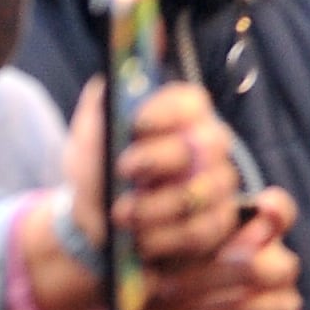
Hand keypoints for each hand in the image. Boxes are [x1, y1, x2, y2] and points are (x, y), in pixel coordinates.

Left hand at [34, 77, 246, 309]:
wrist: (95, 220)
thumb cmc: (96, 168)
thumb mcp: (89, 134)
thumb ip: (101, 102)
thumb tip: (118, 68)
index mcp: (179, 114)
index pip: (191, 101)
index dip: (167, 111)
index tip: (135, 124)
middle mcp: (208, 146)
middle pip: (205, 146)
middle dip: (159, 159)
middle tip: (123, 171)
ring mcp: (219, 186)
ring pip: (204, 193)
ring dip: (157, 206)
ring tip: (121, 214)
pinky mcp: (220, 225)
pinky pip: (205, 231)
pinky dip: (168, 238)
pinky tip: (141, 241)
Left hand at [139, 185, 302, 309]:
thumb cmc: (166, 271)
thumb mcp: (162, 247)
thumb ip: (164, 233)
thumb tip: (131, 221)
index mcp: (258, 229)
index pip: (281, 211)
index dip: (275, 209)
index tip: (262, 208)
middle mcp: (281, 264)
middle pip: (256, 268)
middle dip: (199, 280)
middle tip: (157, 289)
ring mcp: (285, 304)